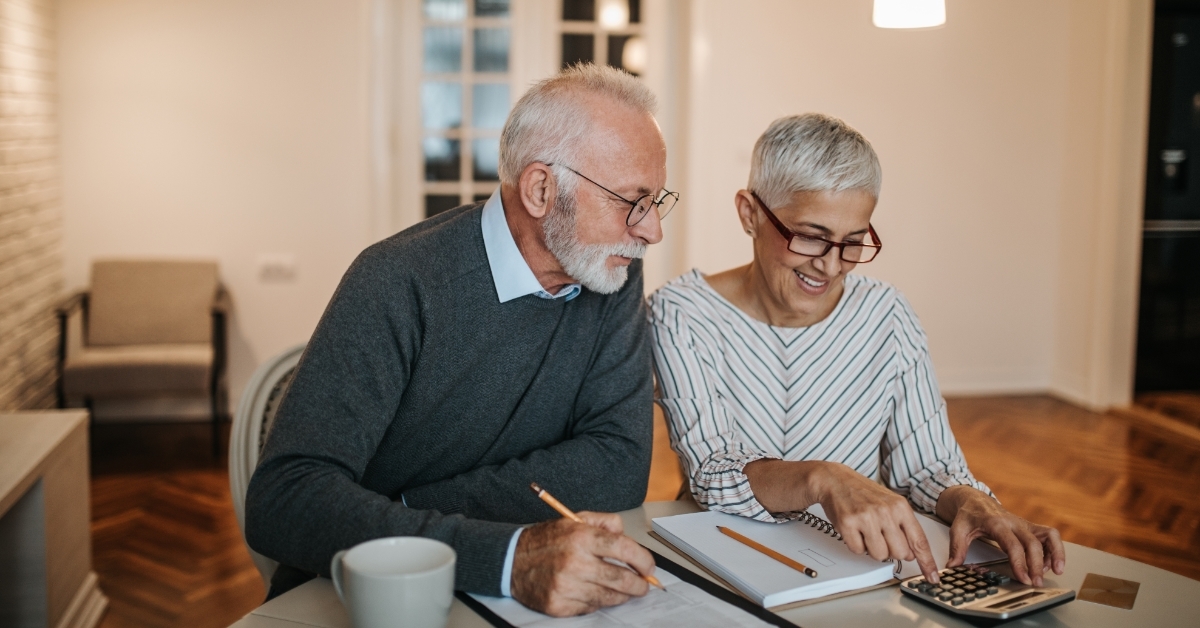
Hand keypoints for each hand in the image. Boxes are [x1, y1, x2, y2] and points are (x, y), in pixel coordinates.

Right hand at [510, 511, 654, 616]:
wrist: (511, 561)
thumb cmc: (546, 540)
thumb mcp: (574, 520)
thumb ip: (604, 522)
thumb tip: (626, 534)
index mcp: (581, 537)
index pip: (624, 548)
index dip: (643, 560)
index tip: (649, 567)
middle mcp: (574, 562)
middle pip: (621, 578)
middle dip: (639, 584)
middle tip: (644, 585)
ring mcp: (566, 586)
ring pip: (608, 597)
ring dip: (621, 596)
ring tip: (625, 591)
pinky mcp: (559, 605)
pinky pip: (590, 608)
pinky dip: (597, 602)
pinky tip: (596, 593)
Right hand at [810, 462, 940, 582]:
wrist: (835, 480)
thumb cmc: (863, 493)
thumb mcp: (891, 504)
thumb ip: (904, 528)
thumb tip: (911, 554)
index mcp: (900, 507)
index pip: (919, 541)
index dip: (926, 562)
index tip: (932, 576)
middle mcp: (885, 511)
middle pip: (899, 553)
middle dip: (891, 551)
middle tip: (881, 537)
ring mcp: (866, 517)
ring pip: (879, 555)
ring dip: (872, 549)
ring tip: (866, 532)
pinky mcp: (848, 523)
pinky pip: (858, 550)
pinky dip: (856, 545)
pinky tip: (854, 530)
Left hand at [937, 486, 1064, 585]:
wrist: (975, 500)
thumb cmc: (968, 515)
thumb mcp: (957, 529)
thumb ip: (957, 548)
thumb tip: (953, 566)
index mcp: (996, 523)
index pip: (1012, 544)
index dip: (1020, 562)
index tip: (1023, 578)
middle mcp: (1014, 522)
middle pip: (1033, 543)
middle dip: (1037, 564)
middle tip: (1036, 582)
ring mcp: (1024, 524)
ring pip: (1048, 535)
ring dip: (1056, 553)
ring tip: (1056, 571)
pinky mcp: (1030, 527)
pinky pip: (1049, 536)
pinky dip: (1054, 549)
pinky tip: (1050, 564)